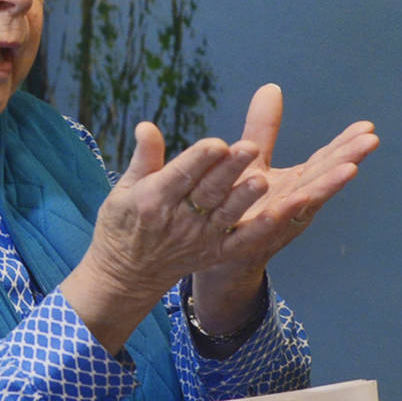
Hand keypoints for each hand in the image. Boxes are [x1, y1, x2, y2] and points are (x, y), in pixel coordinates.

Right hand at [61, 125, 265, 352]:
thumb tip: (147, 125)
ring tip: (264, 179)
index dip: (199, 159)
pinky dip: (262, 229)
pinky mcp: (215, 253)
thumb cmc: (121, 224)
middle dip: (230, 169)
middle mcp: (178, 220)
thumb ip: (143, 158)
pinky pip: (242, 241)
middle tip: (251, 147)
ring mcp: (199, 238)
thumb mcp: (122, 189)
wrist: (126, 275)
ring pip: (227, 214)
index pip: (180, 175)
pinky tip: (280, 213)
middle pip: (208, 191)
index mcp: (153, 199)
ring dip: (246, 197)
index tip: (217, 142)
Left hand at [188, 85, 378, 332]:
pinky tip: (304, 198)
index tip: (367, 126)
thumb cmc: (236, 197)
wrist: (210, 243)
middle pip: (325, 175)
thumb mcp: (252, 157)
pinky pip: (276, 222)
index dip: (346, 143)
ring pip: (308, 199)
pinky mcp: (260, 234)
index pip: (326, 159)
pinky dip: (291, 210)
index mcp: (297, 181)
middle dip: (348, 157)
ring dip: (329, 184)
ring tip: (352, 168)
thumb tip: (272, 87)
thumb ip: (263, 127)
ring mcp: (281, 218)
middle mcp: (295, 200)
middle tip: (371, 139)